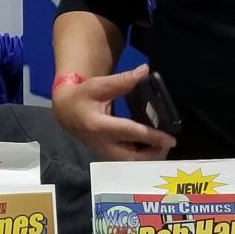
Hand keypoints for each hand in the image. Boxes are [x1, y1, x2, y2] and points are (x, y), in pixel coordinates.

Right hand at [52, 64, 175, 160]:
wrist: (65, 111)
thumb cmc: (82, 96)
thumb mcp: (99, 85)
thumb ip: (123, 80)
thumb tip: (145, 70)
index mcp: (99, 126)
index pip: (131, 133)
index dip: (152, 137)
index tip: (170, 139)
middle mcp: (101, 143)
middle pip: (132, 157)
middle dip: (153, 155)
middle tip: (169, 144)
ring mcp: (103, 152)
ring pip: (129, 163)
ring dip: (148, 158)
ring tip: (163, 147)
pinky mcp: (106, 154)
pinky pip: (126, 161)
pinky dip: (141, 158)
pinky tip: (152, 148)